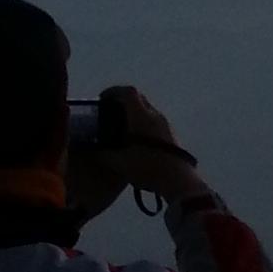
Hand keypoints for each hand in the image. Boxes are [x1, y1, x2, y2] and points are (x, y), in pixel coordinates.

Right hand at [99, 85, 207, 202]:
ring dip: (135, 114)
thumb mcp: (119, 163)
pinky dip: (144, 124)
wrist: (178, 180)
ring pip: (148, 111)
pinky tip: (138, 141)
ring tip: (123, 128)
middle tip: (111, 111)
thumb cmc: (147, 168)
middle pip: (139, 98)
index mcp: (141, 116)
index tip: (103, 98)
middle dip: (123, 101)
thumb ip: (103, 154)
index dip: (114, 91)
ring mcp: (166, 124)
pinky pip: (155, 122)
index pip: (128, 92)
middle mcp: (155, 115)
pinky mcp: (172, 135)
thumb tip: (94, 150)